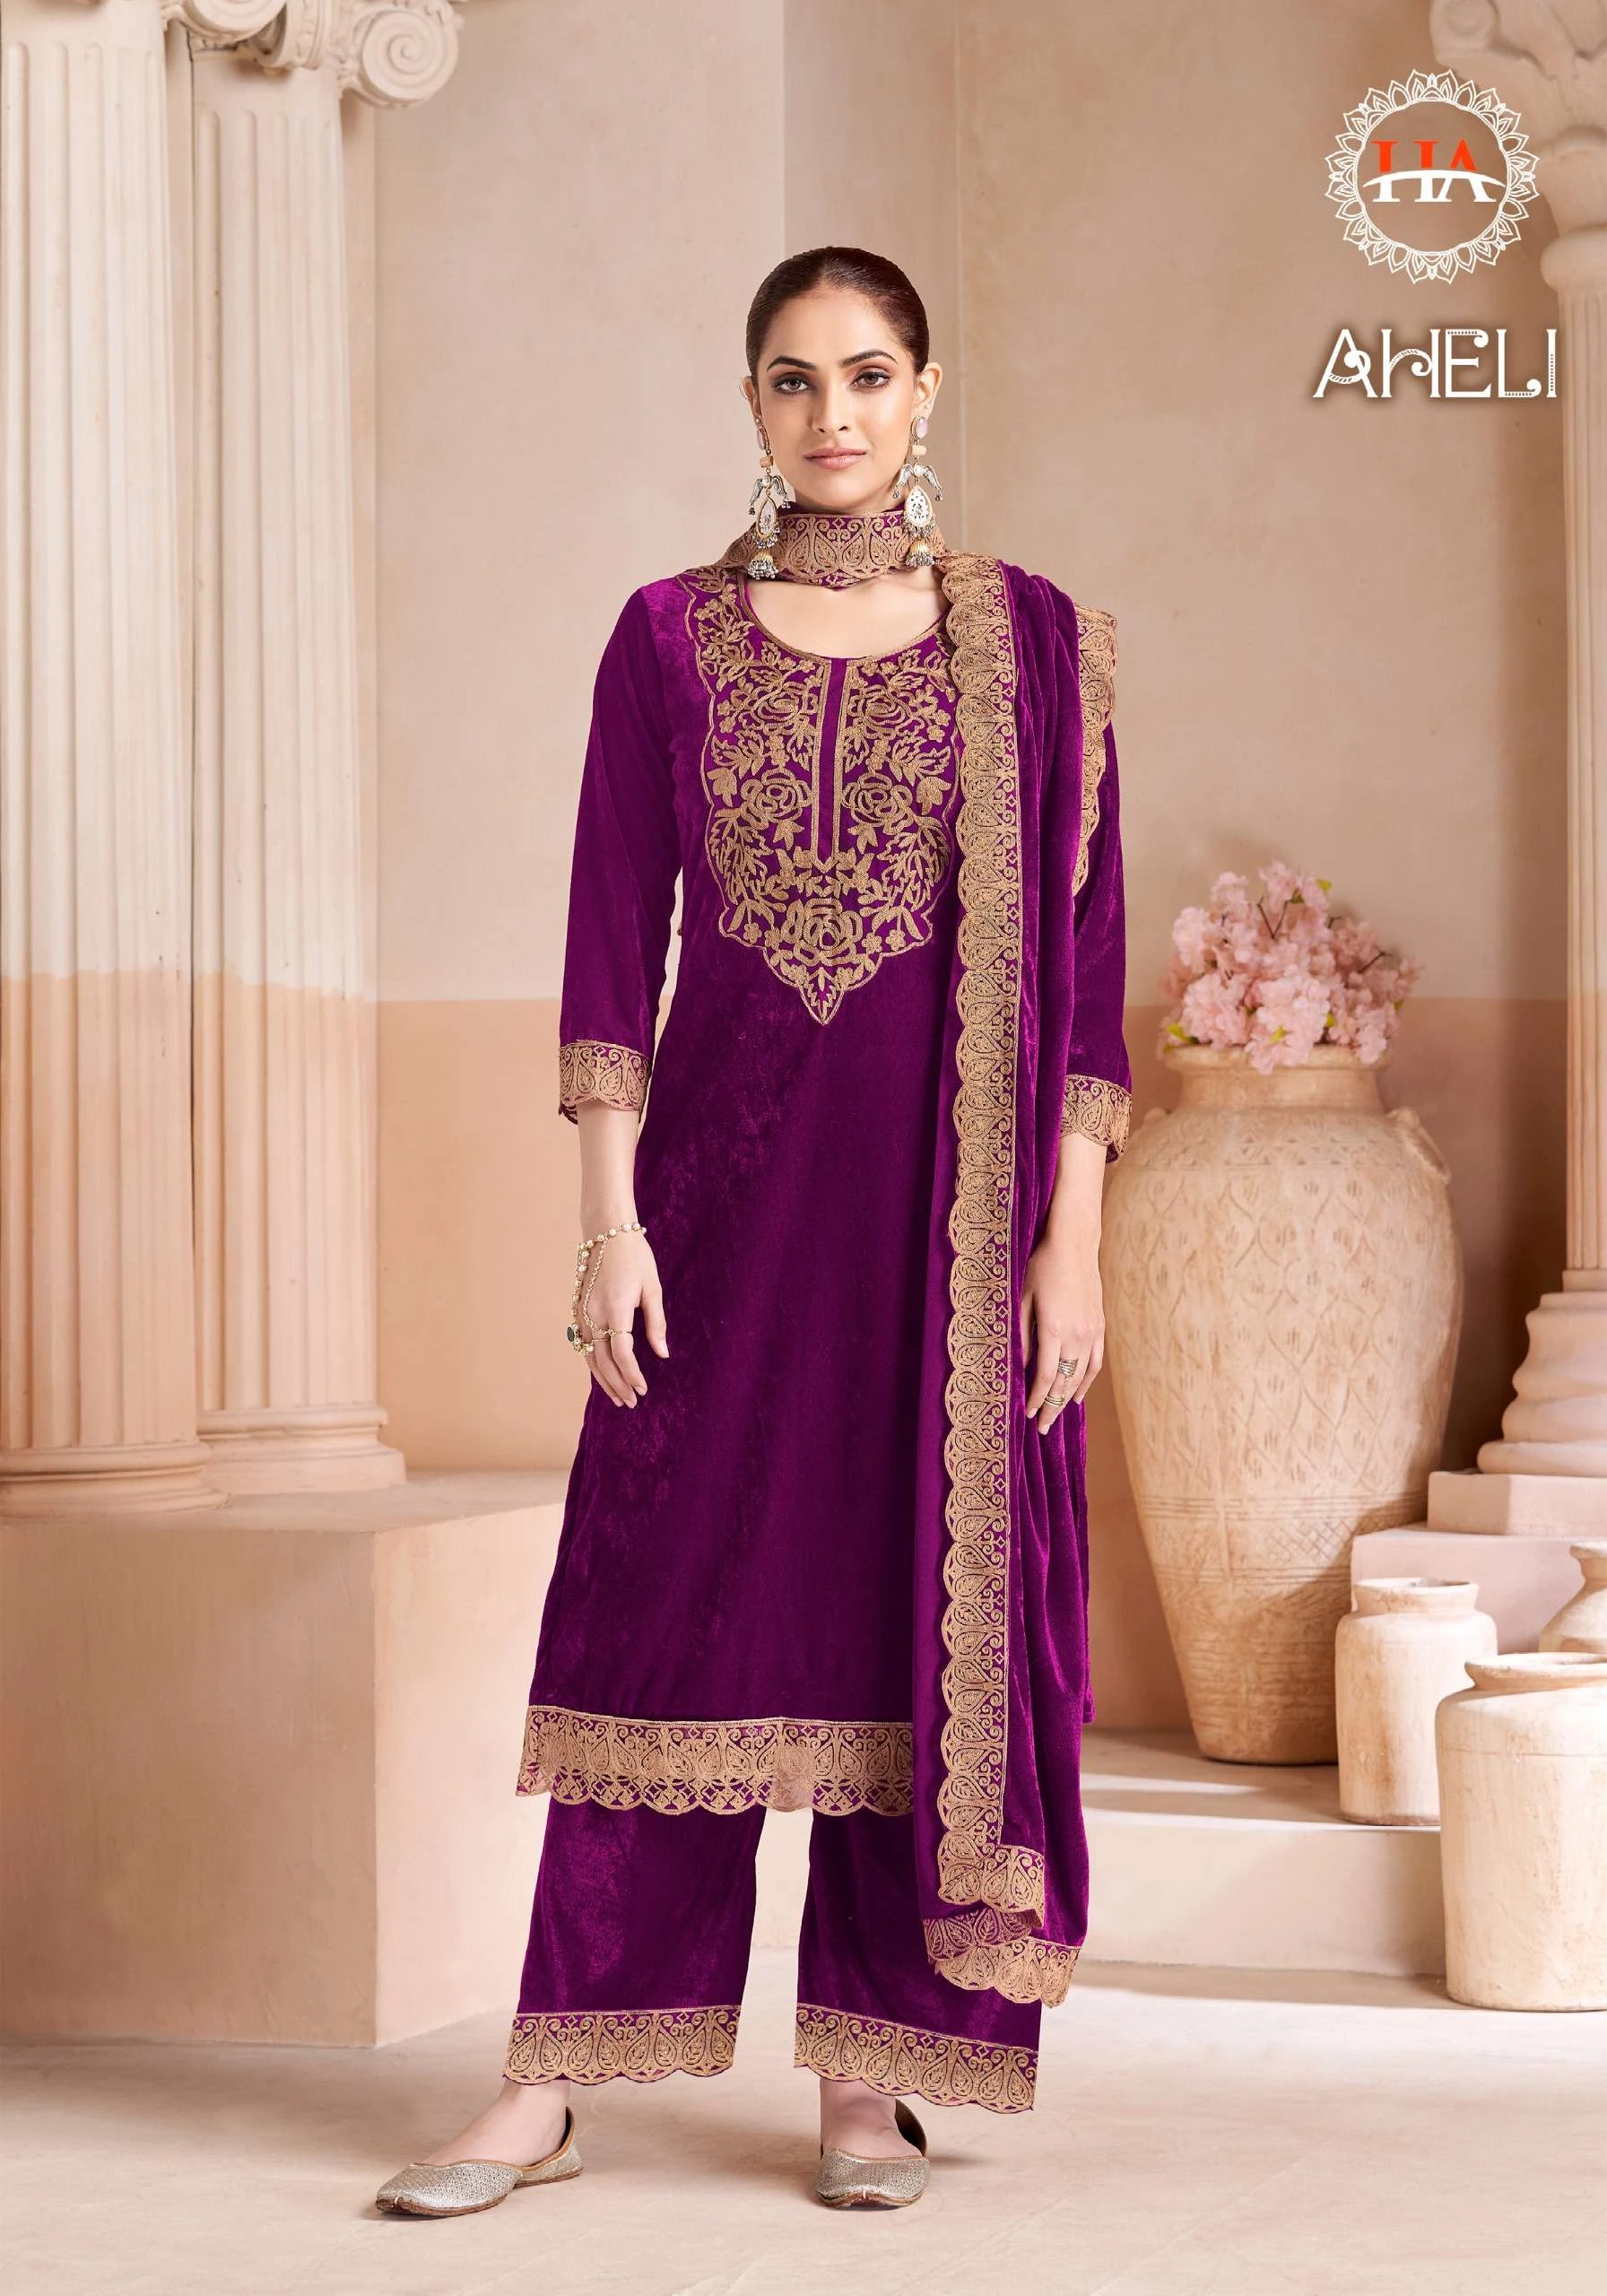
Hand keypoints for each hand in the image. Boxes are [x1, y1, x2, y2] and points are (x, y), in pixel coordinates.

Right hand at [576, 1228, 667, 1407]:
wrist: (605, 1230)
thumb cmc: (635, 1256)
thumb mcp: (653, 1288)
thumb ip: (656, 1323)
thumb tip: (662, 1353)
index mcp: (615, 1308)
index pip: (621, 1354)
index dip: (632, 1375)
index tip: (643, 1389)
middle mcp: (593, 1313)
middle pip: (602, 1361)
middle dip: (617, 1385)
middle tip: (631, 1403)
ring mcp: (581, 1312)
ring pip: (588, 1355)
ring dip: (602, 1379)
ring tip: (617, 1396)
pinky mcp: (577, 1309)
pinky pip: (582, 1343)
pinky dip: (592, 1362)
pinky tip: (603, 1373)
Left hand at [1019, 1229, 1103, 1434]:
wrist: (1074, 1243)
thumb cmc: (1041, 1266)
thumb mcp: (1023, 1298)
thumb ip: (1023, 1335)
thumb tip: (1021, 1366)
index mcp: (1054, 1329)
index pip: (1046, 1376)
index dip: (1036, 1398)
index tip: (1027, 1414)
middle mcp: (1076, 1335)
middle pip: (1065, 1382)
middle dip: (1052, 1407)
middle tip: (1041, 1427)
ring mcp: (1091, 1331)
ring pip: (1081, 1375)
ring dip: (1068, 1398)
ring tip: (1056, 1415)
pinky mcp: (1099, 1325)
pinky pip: (1095, 1361)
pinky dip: (1087, 1380)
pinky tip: (1078, 1393)